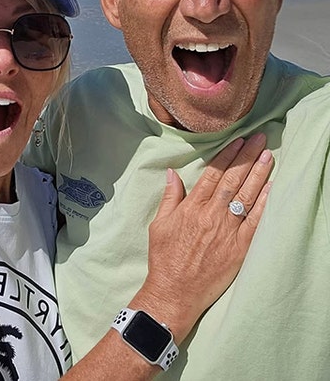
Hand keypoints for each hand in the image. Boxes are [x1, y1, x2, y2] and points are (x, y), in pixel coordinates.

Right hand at [133, 133, 272, 340]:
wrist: (175, 290)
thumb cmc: (164, 257)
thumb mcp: (158, 224)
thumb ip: (170, 198)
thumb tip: (173, 174)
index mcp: (191, 208)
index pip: (213, 175)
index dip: (227, 156)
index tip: (238, 141)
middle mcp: (211, 215)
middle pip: (233, 180)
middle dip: (247, 157)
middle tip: (259, 139)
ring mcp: (227, 231)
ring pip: (246, 196)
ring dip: (259, 174)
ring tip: (269, 156)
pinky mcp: (240, 247)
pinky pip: (255, 221)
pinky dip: (264, 204)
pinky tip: (271, 188)